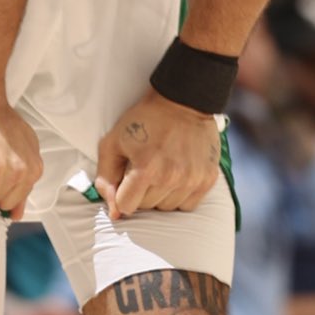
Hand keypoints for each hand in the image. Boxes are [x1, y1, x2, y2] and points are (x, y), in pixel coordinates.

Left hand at [96, 88, 220, 218]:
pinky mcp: (208, 179)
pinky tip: (178, 174)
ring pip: (167, 207)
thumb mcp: (113, 142)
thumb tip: (114, 213)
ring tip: (162, 168)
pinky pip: (188, 205)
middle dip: (141, 192)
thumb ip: (106, 178)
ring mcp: (192, 180)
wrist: (184, 100)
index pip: (126, 206)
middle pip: (147, 207)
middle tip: (146, 166)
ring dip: (161, 194)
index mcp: (146, 169)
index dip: (123, 192)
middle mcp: (171, 178)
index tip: (128, 177)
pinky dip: (180, 195)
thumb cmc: (144, 120)